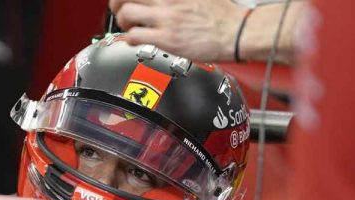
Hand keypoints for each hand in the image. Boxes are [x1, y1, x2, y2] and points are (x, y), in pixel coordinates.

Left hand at [110, 0, 243, 61]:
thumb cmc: (223, 16)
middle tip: (120, 10)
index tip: (127, 0)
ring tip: (129, 26)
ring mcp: (167, 17)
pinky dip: (129, 38)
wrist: (237, 32)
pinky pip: (135, 35)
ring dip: (122, 20)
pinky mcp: (167, 38)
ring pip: (127, 12)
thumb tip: (165, 2)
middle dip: (117, 3)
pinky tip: (134, 41)